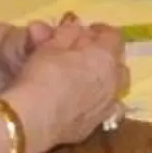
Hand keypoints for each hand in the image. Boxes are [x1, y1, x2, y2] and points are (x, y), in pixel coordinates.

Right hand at [0, 14, 128, 152]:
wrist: (33, 119)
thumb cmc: (43, 75)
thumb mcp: (51, 45)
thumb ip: (68, 33)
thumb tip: (76, 26)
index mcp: (105, 57)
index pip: (113, 36)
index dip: (100, 31)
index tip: (87, 30)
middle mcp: (113, 81)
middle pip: (118, 63)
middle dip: (105, 56)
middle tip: (86, 55)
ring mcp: (106, 106)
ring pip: (114, 88)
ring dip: (104, 80)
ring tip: (84, 80)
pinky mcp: (94, 126)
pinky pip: (103, 109)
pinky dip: (96, 102)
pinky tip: (81, 103)